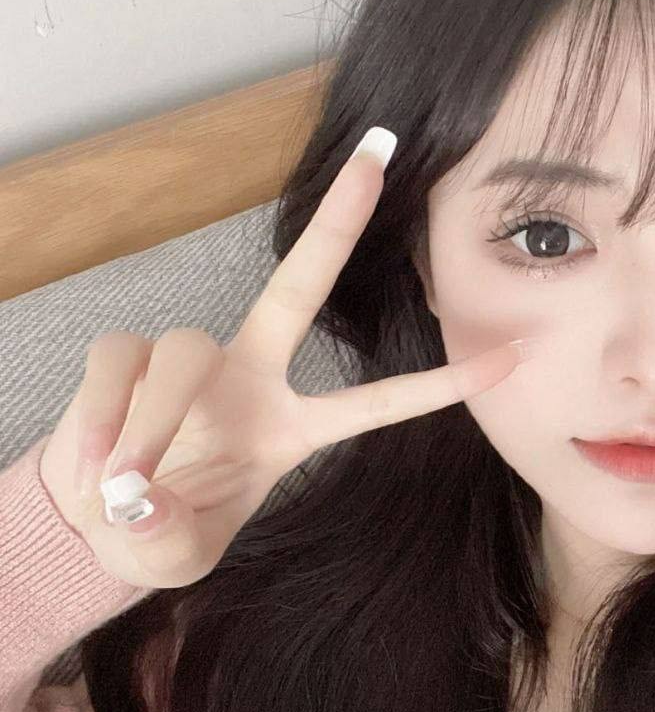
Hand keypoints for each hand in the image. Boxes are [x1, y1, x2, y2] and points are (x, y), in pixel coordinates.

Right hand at [38, 136, 531, 588]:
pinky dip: (106, 417)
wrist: (88, 521)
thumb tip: (138, 498)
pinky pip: (119, 365)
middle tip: (377, 157)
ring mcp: (187, 360)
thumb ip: (170, 537)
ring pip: (181, 353)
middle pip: (298, 285)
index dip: (438, 385)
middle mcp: (246, 375)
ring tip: (125, 484)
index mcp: (287, 426)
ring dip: (154, 423)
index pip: (373, 403)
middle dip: (336, 223)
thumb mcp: (178, 554)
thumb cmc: (158, 531)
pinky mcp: (124, 355)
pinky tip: (97, 464)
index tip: (509, 357)